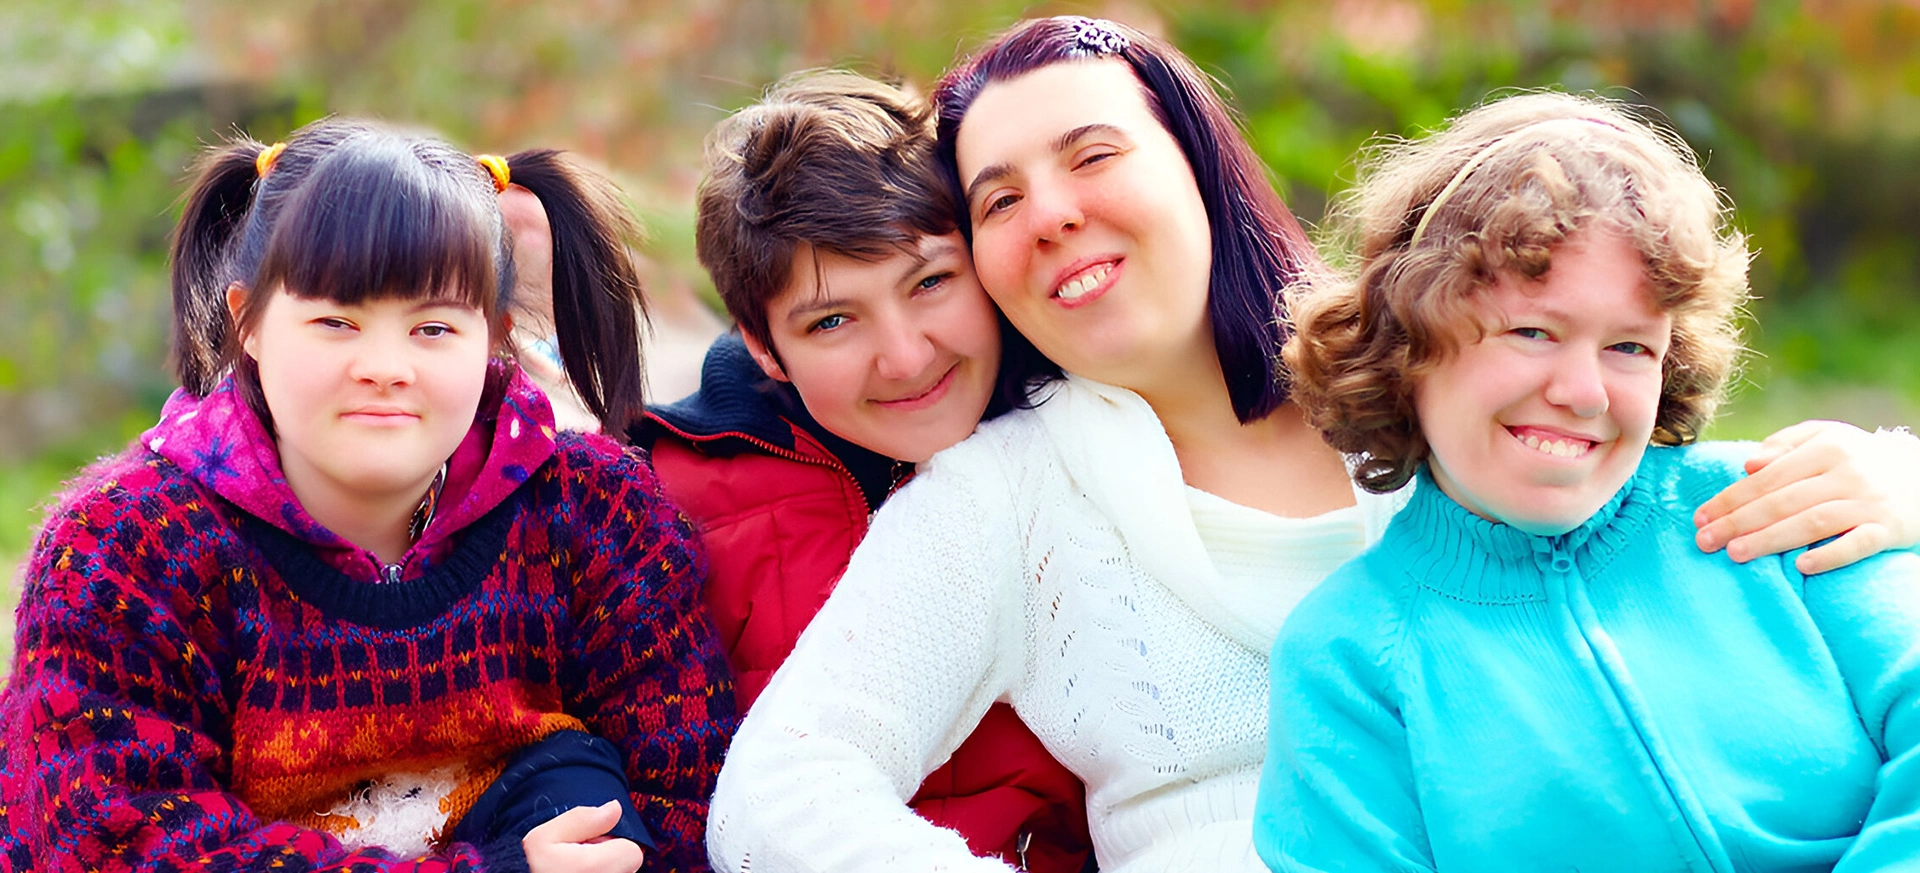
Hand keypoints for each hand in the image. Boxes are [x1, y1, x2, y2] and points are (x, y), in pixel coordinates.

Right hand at [524, 800, 645, 872]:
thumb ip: (583, 819)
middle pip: (626, 866)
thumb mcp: (545, 836)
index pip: (631, 850)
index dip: (609, 844)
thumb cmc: (524, 868)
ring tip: (572, 872)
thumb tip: (615, 808)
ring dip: (600, 870)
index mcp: (596, 868)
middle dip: (607, 859)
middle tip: (575, 861)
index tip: (586, 847)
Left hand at [1693, 420, 1919, 573]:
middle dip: (1739, 523)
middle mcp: (1848, 474)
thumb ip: (1785, 445)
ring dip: (1771, 540)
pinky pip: (1858, 545)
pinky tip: (1802, 567)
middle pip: (1783, 502)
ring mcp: (1869, 503)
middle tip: (1704, 541)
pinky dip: (1831, 555)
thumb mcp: (1827, 438)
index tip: (1700, 516)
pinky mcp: (1889, 530)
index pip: (1768, 477)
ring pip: (1813, 523)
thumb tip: (1748, 464)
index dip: (1731, 498)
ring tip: (1735, 554)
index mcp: (1827, 449)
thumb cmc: (1860, 458)